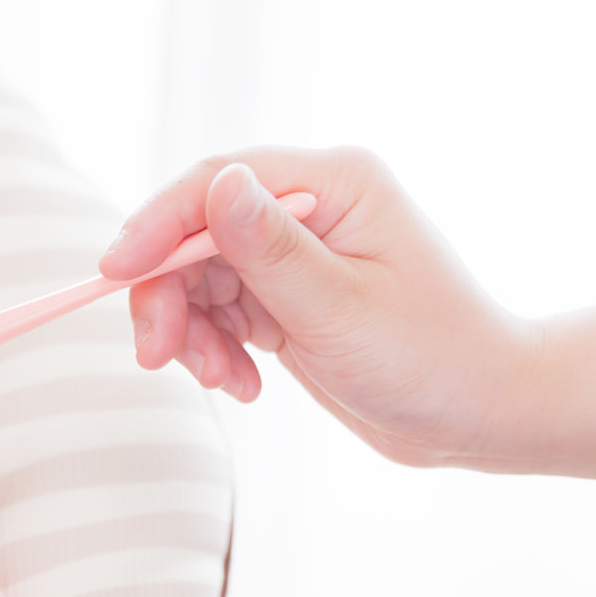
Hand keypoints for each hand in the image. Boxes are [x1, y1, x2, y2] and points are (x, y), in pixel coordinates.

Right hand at [99, 146, 531, 467]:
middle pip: (195, 232)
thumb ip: (269, 250)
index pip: (217, 181)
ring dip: (192, 332)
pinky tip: (244, 384)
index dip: (156, 225)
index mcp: (334, 183)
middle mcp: (310, 206)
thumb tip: (216, 184)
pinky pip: (219, 310)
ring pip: (198, 276)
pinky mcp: (287, 296)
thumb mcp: (341, 310)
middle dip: (168, 295)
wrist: (481, 416)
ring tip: (223, 382)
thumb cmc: (431, 360)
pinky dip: (215, 349)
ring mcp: (296, 252)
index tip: (114, 275)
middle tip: (159, 358)